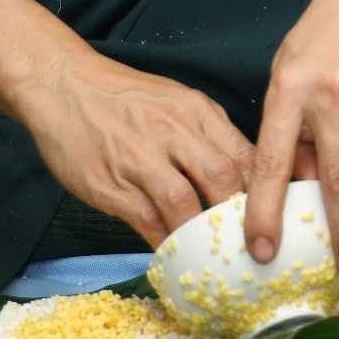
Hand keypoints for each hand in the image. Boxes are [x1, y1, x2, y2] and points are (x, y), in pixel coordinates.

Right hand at [9, 51, 254, 245]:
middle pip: (220, 178)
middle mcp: (173, 132)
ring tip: (214, 254)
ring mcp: (139, 158)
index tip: (274, 217)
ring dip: (201, 234)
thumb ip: (209, 134)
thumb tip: (242, 177)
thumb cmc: (126, 97)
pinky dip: (164, 241)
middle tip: (250, 243)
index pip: (244, 154)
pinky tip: (176, 254)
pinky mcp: (110, 184)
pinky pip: (145, 220)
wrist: (65, 85)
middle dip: (239, 216)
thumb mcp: (178, 101)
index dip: (264, 190)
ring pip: (183, 203)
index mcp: (197, 112)